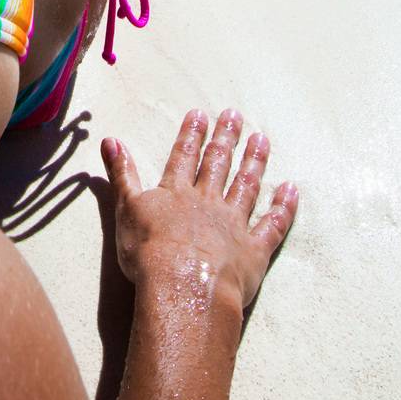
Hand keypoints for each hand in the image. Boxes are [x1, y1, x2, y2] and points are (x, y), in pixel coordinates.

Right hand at [101, 109, 297, 315]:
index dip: (191, 134)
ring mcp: (234, 225)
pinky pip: (273, 225)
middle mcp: (208, 202)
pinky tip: (290, 190)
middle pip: (218, 164)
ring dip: (254, 162)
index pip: (184, 156)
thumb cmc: (148, 252)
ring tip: (261, 139)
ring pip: (247, 186)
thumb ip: (122, 174)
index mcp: (177, 193)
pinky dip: (283, 207)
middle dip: (226, 138)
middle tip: (235, 115)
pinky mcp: (253, 251)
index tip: (201, 114)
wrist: (182, 285)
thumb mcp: (126, 208)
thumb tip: (110, 140)